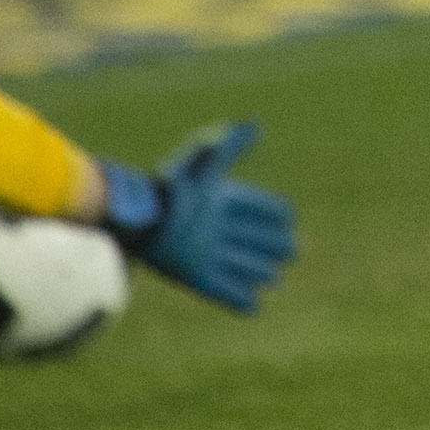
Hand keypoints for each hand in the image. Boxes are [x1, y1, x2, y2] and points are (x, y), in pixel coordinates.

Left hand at [98, 121, 295, 313]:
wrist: (141, 220)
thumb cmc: (174, 188)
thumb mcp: (205, 162)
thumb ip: (231, 146)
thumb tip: (258, 124)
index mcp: (226, 203)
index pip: (265, 210)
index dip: (279, 215)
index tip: (287, 218)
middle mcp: (221, 229)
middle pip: (262, 241)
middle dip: (277, 247)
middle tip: (288, 251)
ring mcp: (211, 255)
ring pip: (248, 268)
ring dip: (261, 273)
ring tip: (269, 276)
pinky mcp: (199, 278)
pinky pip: (226, 294)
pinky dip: (242, 301)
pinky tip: (254, 305)